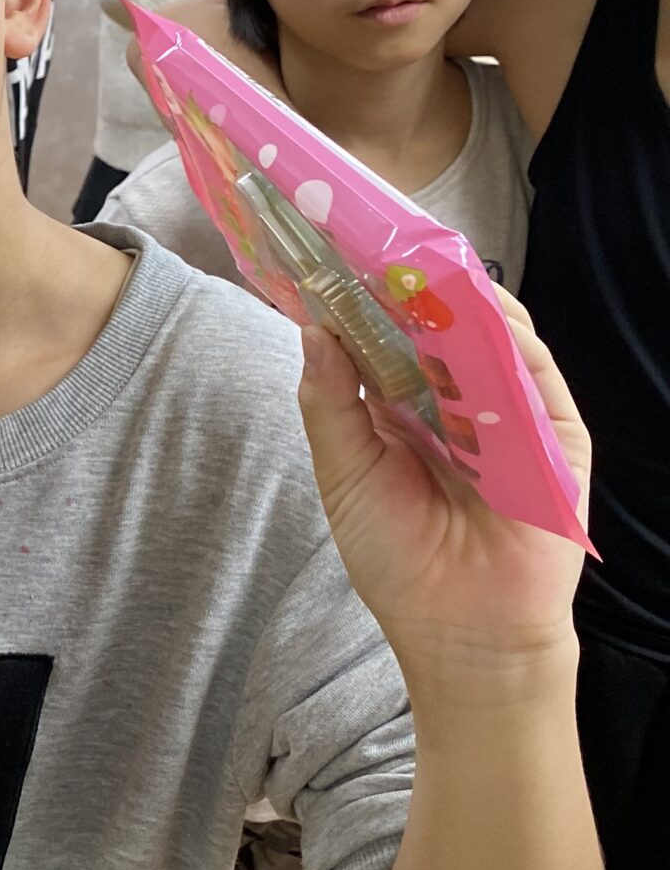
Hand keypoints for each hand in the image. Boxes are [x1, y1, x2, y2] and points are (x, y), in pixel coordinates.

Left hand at [295, 290, 587, 674]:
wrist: (459, 627)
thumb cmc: (395, 557)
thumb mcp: (344, 472)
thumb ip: (330, 401)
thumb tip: (314, 327)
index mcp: (403, 412)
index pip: (388, 341)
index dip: (365, 301)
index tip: (334, 255)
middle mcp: (458, 406)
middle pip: (441, 330)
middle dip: (413, 288)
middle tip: (382, 241)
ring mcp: (510, 417)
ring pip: (492, 341)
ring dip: (461, 302)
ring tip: (427, 264)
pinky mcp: (556, 437)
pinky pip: (538, 377)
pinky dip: (512, 341)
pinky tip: (483, 314)